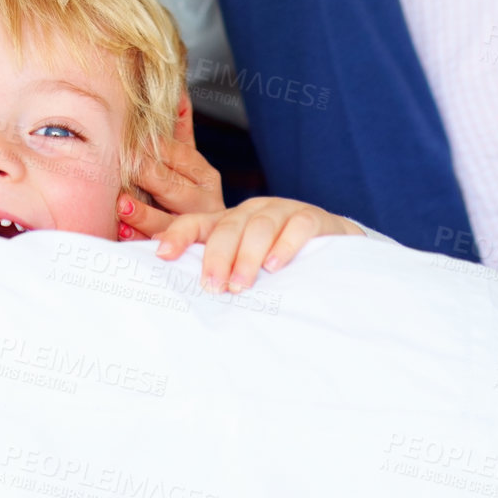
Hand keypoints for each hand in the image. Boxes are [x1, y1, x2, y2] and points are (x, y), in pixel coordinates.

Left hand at [117, 95, 223, 240]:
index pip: (181, 156)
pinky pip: (157, 246)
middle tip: (124, 163)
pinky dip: (139, 239)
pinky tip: (122, 231)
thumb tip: (178, 91)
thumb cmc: (192, 195)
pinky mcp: (181, 253)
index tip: (134, 138)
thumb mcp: (190, 163)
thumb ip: (182, 130)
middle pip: (172, 186)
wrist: (224, 243)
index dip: (157, 147)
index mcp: (205, 176)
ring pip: (168, 221)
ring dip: (142, 213)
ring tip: (121, 203)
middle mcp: (204, 202)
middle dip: (147, 175)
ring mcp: (194, 230)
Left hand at [153, 196, 362, 291]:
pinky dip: (284, 245)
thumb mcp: (246, 263)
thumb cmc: (280, 260)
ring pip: (259, 226)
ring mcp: (283, 210)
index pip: (197, 222)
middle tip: (212, 287)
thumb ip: (217, 269)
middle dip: (216, 257)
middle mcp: (252, 211)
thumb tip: (173, 283)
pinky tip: (275, 266)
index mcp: (230, 221)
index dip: (178, 235)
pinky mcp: (313, 217)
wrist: (335, 246)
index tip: (162, 255)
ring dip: (247, 257)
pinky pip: (297, 226)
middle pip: (227, 227)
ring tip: (240, 286)